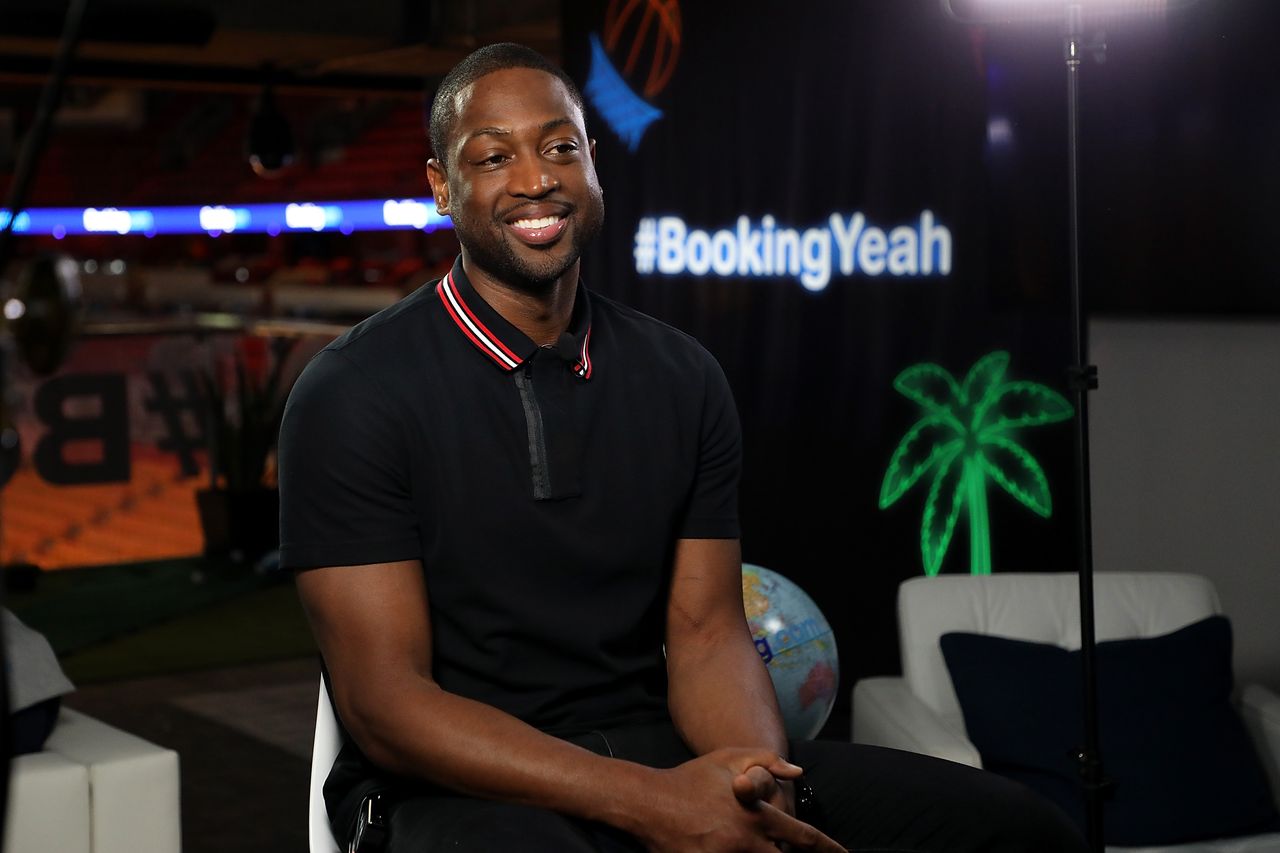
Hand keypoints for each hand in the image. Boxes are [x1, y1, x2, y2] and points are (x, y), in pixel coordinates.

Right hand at [634, 748, 844, 852]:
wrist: (650, 802)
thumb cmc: (692, 778)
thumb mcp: (730, 757)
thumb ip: (767, 760)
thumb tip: (798, 771)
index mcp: (757, 816)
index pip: (804, 837)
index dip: (828, 849)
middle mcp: (746, 842)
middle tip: (797, 850)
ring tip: (759, 847)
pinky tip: (735, 852)